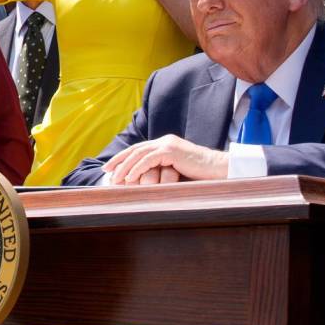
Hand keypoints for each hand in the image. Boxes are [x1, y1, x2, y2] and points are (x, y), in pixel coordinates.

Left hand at [102, 134, 227, 184]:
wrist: (218, 169)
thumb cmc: (200, 175)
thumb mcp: (176, 171)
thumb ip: (162, 172)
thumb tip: (147, 183)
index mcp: (165, 145)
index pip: (138, 150)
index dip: (123, 158)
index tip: (110, 168)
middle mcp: (164, 141)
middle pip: (135, 149)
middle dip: (119, 160)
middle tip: (106, 171)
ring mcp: (168, 144)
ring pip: (139, 154)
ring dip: (125, 167)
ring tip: (115, 178)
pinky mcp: (172, 151)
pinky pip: (149, 159)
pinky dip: (137, 168)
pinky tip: (129, 178)